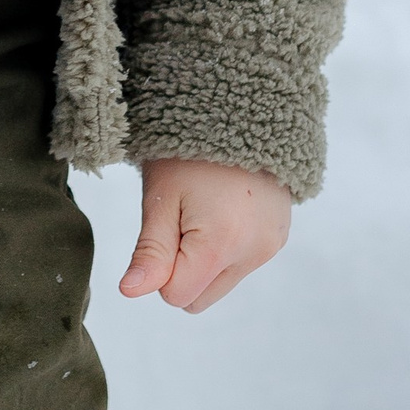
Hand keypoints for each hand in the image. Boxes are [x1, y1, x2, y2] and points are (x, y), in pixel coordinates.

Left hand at [120, 156, 290, 313]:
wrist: (239, 112)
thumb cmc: (189, 151)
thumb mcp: (161, 198)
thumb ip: (150, 252)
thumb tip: (130, 292)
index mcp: (222, 245)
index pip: (177, 295)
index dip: (161, 268)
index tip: (165, 226)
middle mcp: (254, 253)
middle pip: (200, 298)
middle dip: (182, 270)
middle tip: (181, 219)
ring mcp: (270, 247)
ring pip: (220, 284)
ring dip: (204, 261)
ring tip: (203, 211)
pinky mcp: (278, 238)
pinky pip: (241, 265)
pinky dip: (225, 249)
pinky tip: (222, 210)